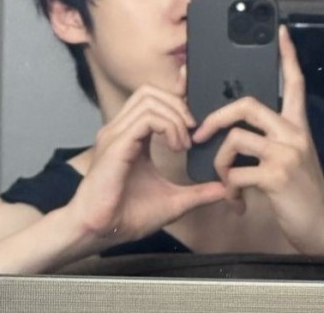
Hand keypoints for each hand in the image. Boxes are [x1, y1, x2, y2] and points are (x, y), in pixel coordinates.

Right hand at [68, 70, 225, 246]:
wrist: (99, 232)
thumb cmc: (128, 216)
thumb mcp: (173, 201)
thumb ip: (198, 192)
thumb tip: (224, 190)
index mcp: (132, 136)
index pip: (152, 98)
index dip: (176, 93)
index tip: (197, 102)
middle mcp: (122, 129)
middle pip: (150, 91)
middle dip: (178, 104)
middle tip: (194, 130)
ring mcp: (117, 133)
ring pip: (149, 99)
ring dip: (175, 117)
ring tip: (184, 143)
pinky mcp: (116, 143)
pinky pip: (146, 118)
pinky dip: (168, 126)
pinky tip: (177, 147)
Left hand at [192, 26, 323, 254]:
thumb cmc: (300, 191)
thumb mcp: (291, 157)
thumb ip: (270, 140)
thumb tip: (232, 133)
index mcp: (297, 125)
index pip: (293, 82)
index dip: (287, 56)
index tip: (281, 32)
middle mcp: (295, 132)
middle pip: (247, 104)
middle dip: (216, 117)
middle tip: (200, 134)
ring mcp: (288, 152)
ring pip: (235, 138)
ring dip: (220, 164)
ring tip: (226, 183)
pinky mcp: (278, 175)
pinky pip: (236, 172)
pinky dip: (229, 188)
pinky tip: (237, 202)